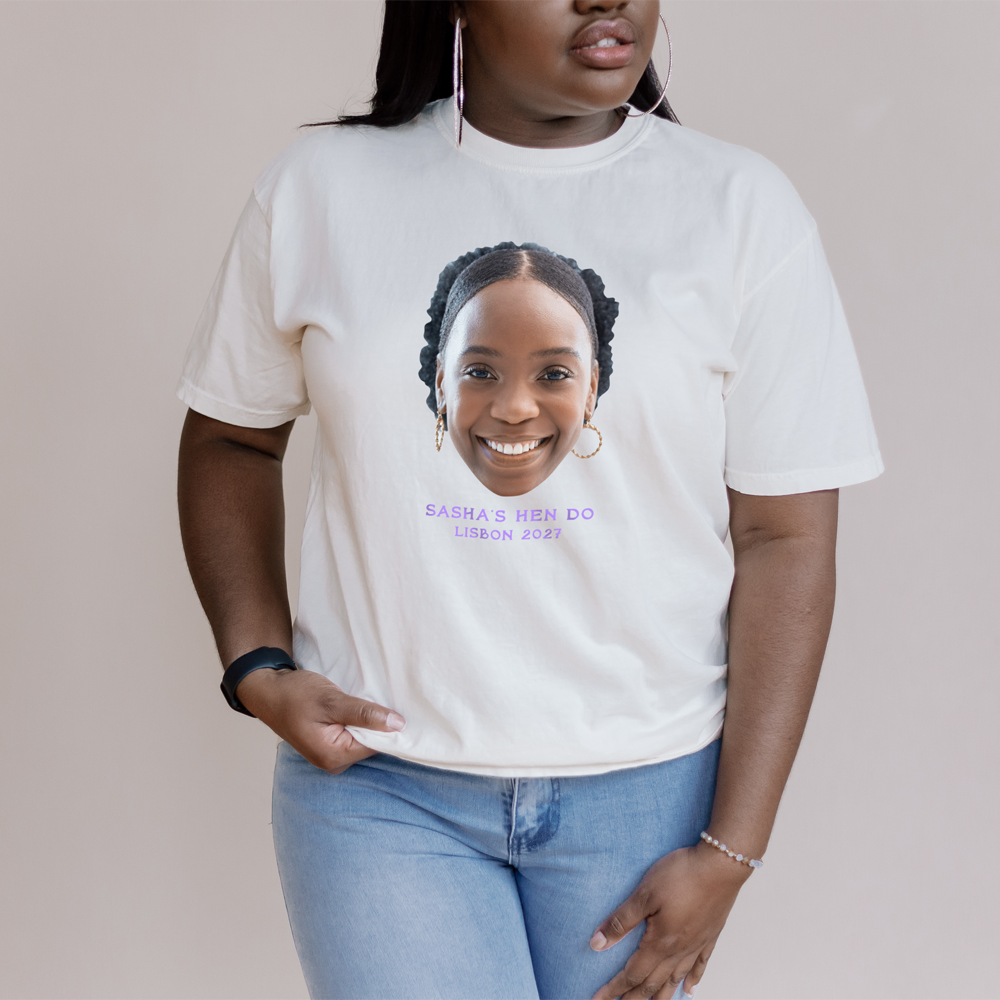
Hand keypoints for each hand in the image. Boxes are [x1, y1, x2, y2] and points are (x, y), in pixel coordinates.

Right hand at [236, 668, 405, 773]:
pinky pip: (353, 734)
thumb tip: (398, 725)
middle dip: (377, 722)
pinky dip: (357, 720)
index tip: (394, 705)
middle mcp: (334, 762)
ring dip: (367, 720)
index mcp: (334, 757)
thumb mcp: (331, 701)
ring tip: (363, 700)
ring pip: (363, 737)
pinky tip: (355, 707)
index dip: (388, 726)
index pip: (377, 745)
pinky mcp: (330, 744)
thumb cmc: (294, 695)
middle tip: (377, 698)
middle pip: (372, 743)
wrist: (268, 690)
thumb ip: (364, 713)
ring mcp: (331, 754)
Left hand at [590, 842, 751, 999]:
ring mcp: (696, 944)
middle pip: (653, 983)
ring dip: (662, 995)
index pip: (632, 974)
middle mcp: (679, 950)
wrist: (720, 866)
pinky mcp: (710, 935)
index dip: (614, 988)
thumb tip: (598, 944)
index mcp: (660, 943)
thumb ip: (621, 920)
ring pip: (675, 979)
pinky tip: (690, 989)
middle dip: (634, 997)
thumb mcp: (644, 894)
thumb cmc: (682, 875)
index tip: (598, 999)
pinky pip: (700, 965)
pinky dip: (693, 979)